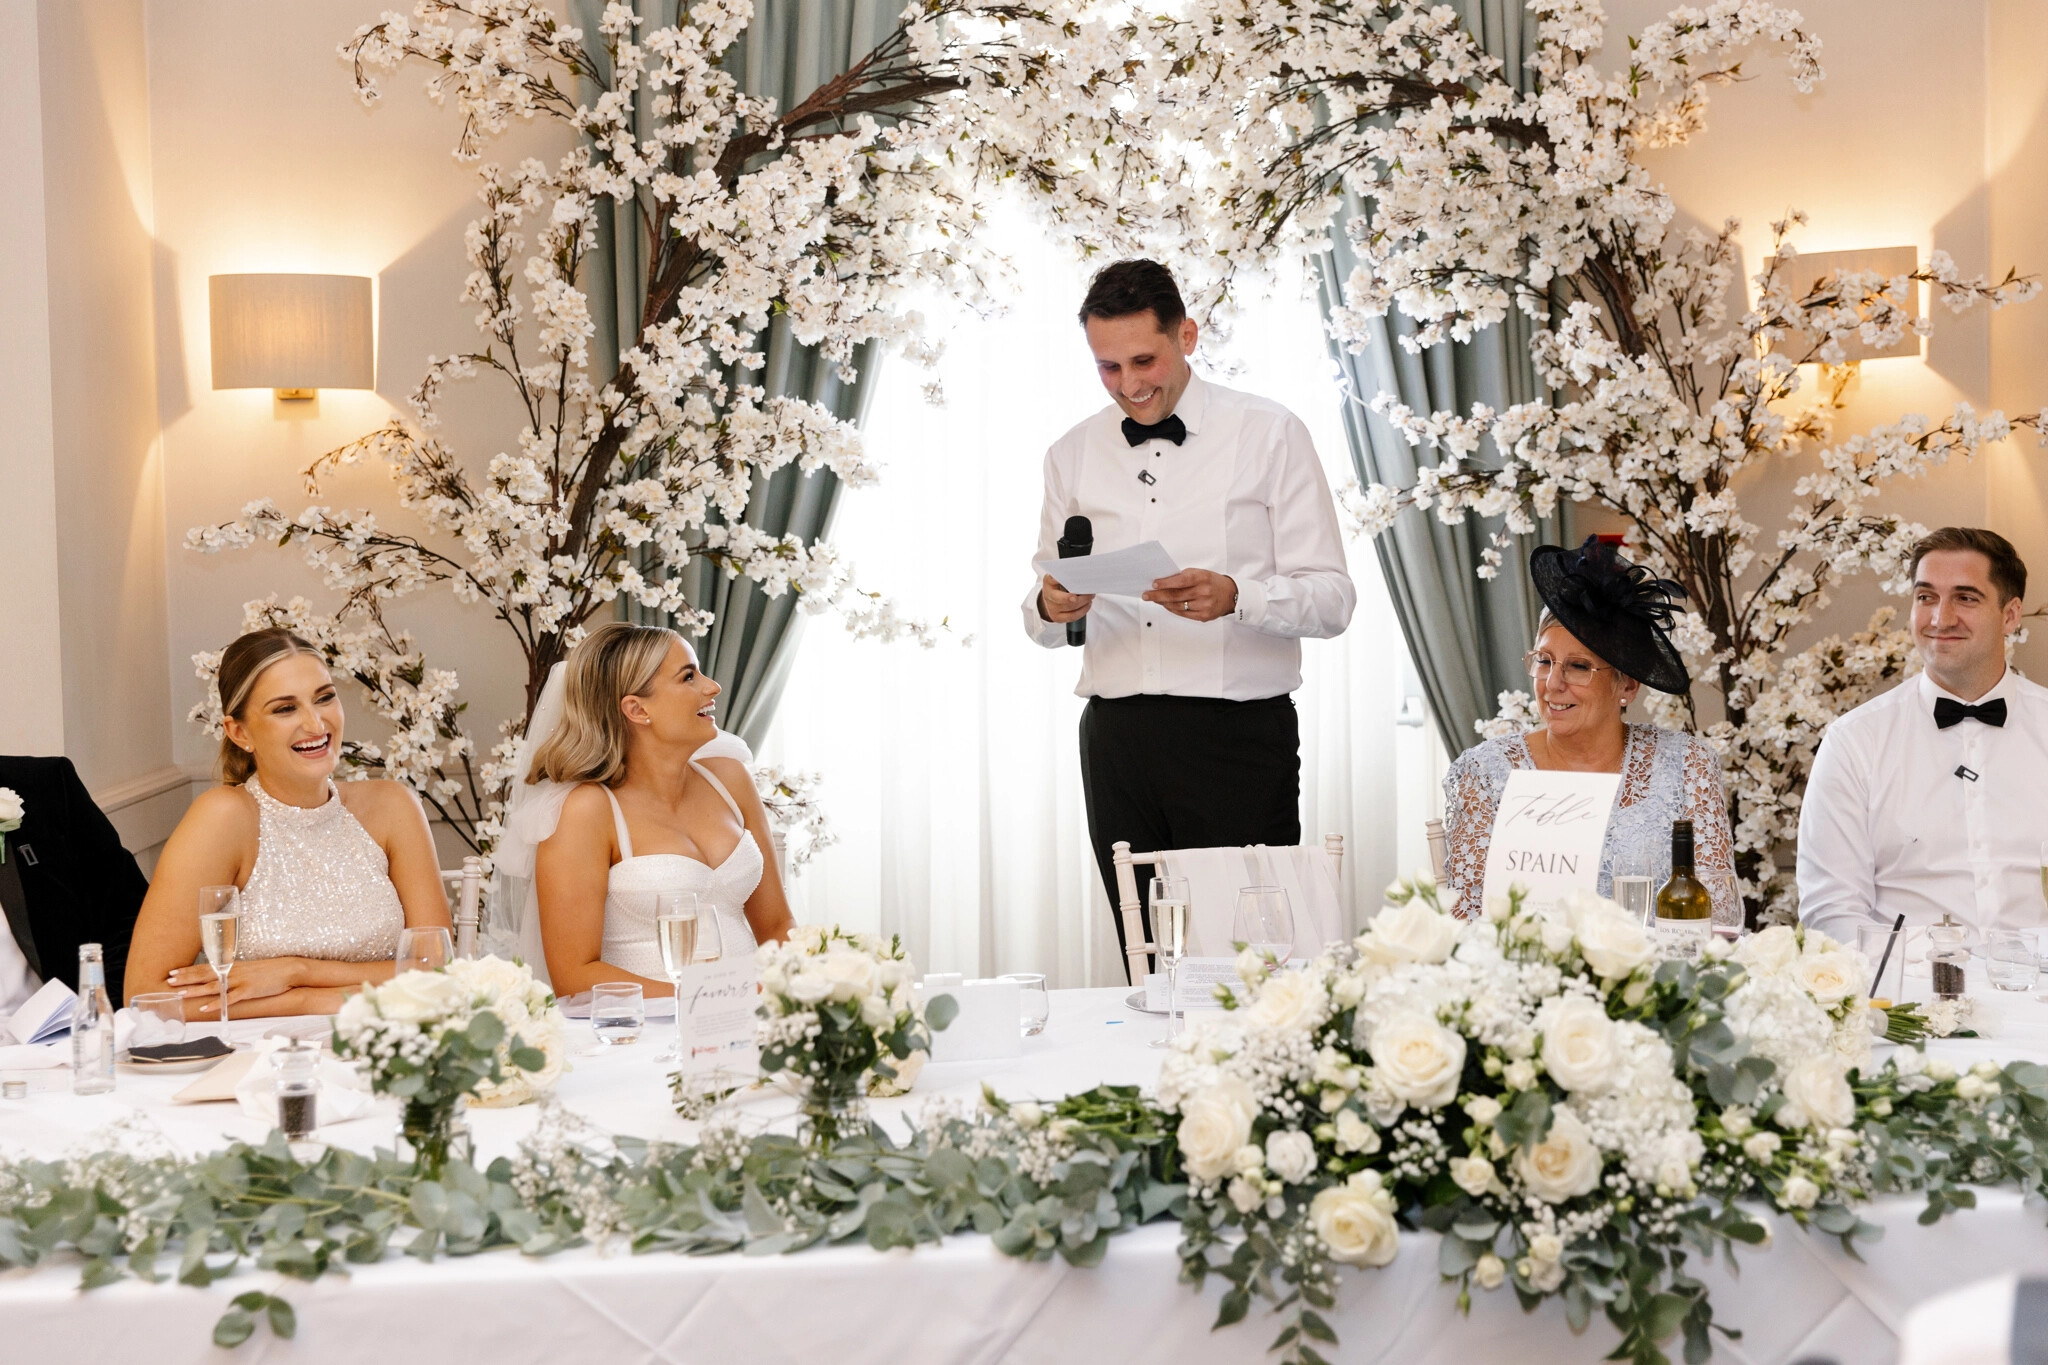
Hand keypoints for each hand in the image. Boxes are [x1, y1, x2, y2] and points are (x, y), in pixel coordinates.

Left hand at [168, 956, 305, 1015]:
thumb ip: (233, 973)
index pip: (205, 967)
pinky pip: (229, 998)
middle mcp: (232, 972)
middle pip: (204, 975)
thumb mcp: (249, 969)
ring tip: (179, 994)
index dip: (188, 970)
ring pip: (213, 986)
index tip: (173, 972)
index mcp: (232, 967)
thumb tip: (220, 979)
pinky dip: (216, 1003)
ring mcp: (240, 981)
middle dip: (186, 978)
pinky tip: (204, 1007)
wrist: (288, 970)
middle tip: (169, 981)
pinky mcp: (248, 990)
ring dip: (195, 990)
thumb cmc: (269, 971)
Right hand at [1039, 574, 1094, 623]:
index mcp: (1048, 582)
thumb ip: (1070, 576)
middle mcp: (1048, 595)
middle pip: (1062, 598)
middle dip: (1077, 597)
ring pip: (1070, 607)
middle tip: (1089, 593)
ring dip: (1084, 602)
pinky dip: (1082, 611)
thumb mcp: (1062, 577)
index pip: (1052, 579)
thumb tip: (1084, 576)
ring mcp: (1051, 608)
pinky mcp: (1057, 617)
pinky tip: (1087, 605)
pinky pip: (1072, 616)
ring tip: (1090, 597)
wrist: (1052, 597)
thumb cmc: (1060, 585)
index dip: (1058, 580)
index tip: (1065, 580)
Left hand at [1143, 569, 1237, 622]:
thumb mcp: (1201, 573)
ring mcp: (1204, 605)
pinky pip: (1183, 613)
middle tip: (1147, 595)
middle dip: (1158, 595)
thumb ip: (1184, 577)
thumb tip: (1163, 582)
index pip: (1180, 581)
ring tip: (1154, 600)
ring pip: (1177, 606)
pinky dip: (1173, 609)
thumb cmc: (1213, 582)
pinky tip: (1166, 605)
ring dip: (1163, 603)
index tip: (1154, 584)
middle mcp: (1203, 592)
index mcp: (1202, 578)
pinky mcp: (1203, 616)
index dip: (1165, 583)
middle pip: (1175, 595)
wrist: (1232, 595)